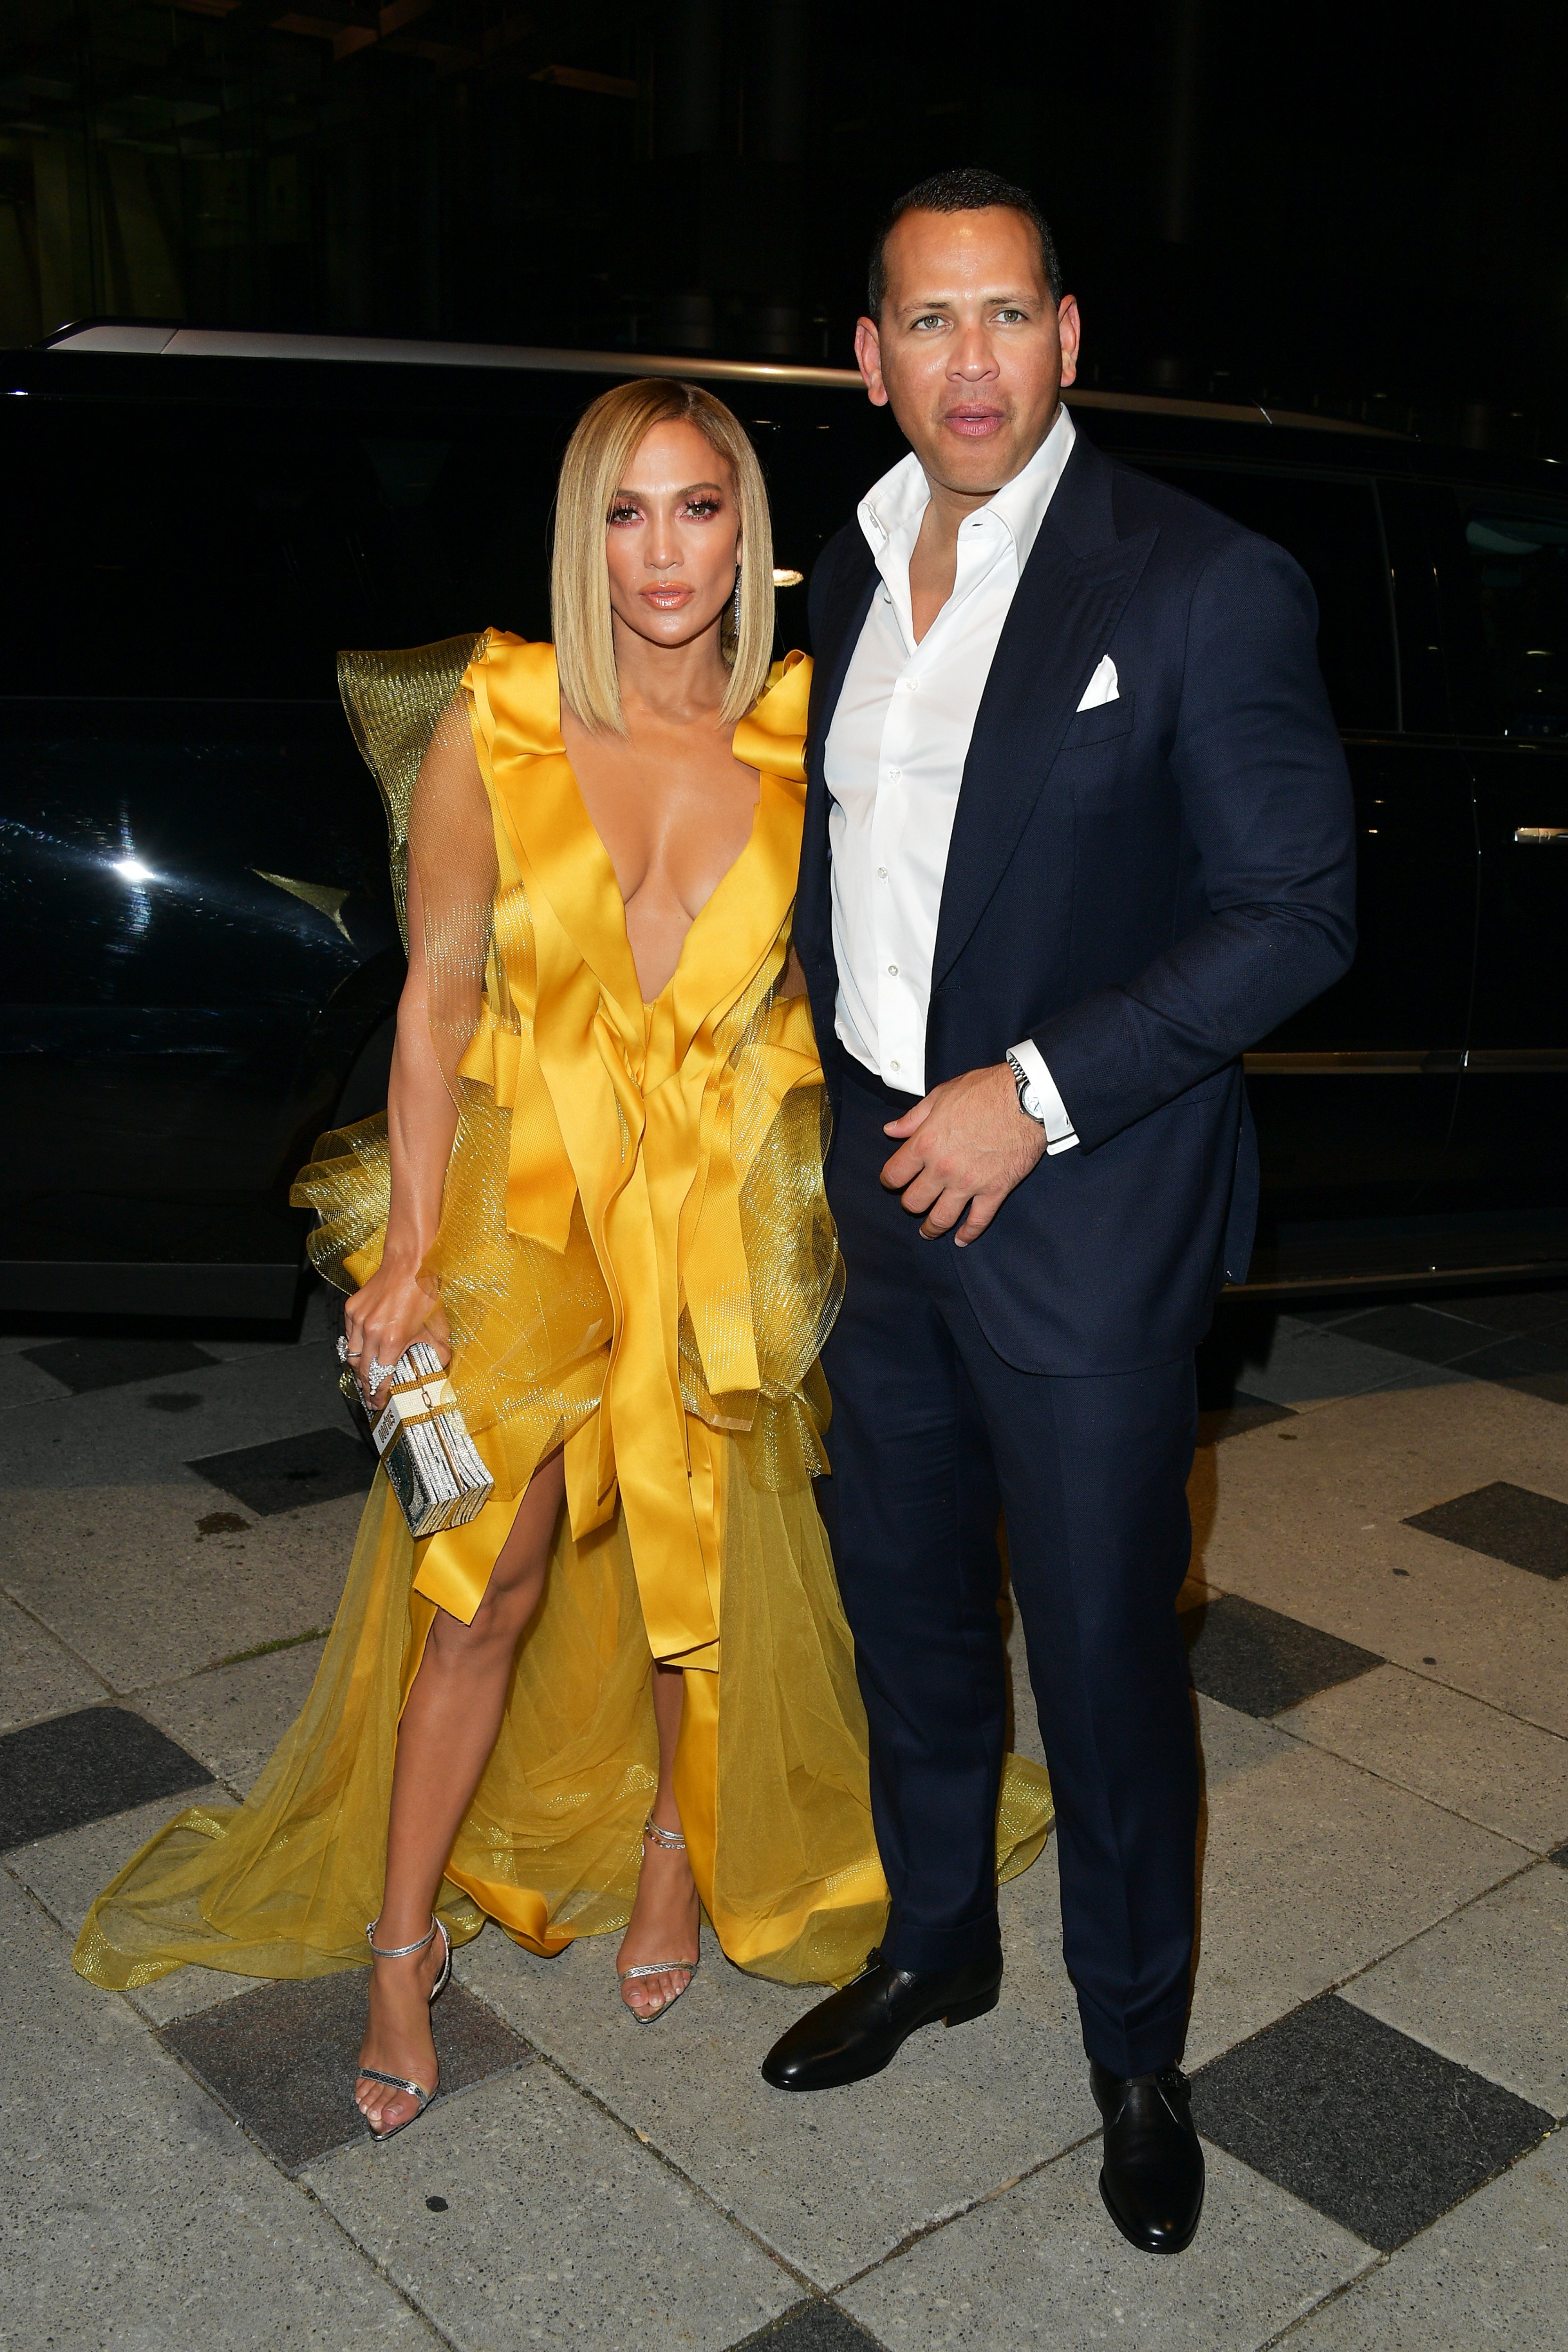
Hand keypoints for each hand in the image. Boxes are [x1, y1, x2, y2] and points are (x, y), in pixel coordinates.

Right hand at [342, 1258, 450, 1396]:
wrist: (410, 1263)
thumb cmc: (424, 1292)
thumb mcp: (438, 1328)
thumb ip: (438, 1353)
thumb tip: (438, 1370)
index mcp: (392, 1340)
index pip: (380, 1378)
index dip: (378, 1395)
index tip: (379, 1403)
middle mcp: (371, 1332)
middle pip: (361, 1371)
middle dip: (366, 1386)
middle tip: (371, 1395)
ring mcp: (358, 1320)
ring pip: (351, 1354)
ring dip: (359, 1367)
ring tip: (367, 1374)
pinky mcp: (351, 1309)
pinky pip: (349, 1336)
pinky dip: (357, 1345)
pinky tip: (367, 1348)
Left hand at [880, 1063, 1047, 1245]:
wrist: (1027, 1098)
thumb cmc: (986, 1091)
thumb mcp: (942, 1095)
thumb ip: (913, 1118)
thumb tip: (891, 1131)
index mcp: (926, 1143)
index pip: (894, 1174)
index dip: (890, 1180)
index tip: (893, 1181)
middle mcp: (942, 1168)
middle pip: (914, 1202)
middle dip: (910, 1204)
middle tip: (914, 1203)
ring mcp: (969, 1183)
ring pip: (941, 1218)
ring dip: (932, 1228)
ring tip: (929, 1231)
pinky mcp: (995, 1190)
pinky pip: (978, 1221)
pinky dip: (968, 1233)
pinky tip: (961, 1239)